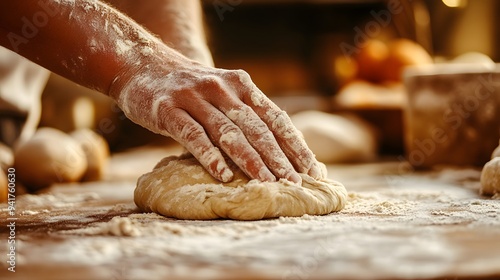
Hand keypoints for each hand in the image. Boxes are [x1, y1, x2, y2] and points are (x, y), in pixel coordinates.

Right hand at [109, 56, 323, 183]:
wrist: (146, 64)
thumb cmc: (191, 90)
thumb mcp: (223, 93)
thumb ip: (245, 116)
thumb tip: (277, 153)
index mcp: (241, 86)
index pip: (275, 118)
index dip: (295, 145)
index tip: (312, 169)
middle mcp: (222, 89)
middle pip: (256, 128)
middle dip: (278, 157)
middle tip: (295, 183)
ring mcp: (195, 98)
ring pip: (228, 133)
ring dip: (250, 160)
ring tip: (267, 183)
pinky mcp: (169, 109)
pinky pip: (193, 136)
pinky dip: (210, 156)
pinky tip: (223, 175)